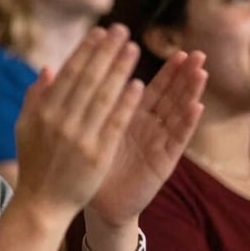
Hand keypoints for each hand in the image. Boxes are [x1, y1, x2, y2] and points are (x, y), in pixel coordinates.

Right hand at [14, 26, 142, 226]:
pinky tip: (138, 84)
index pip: (68, 72)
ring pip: (103, 96)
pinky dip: (125, 103)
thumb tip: (49, 68)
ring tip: (133, 49)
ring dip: (119, 70)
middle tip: (122, 31)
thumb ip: (35, 97)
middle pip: (88, 79)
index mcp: (42, 111)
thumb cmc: (34, 162)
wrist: (42, 203)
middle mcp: (60, 120)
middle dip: (106, 51)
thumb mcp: (24, 127)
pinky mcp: (97, 155)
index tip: (100, 32)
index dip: (86, 50)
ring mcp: (79, 137)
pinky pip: (114, 123)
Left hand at [88, 50, 206, 227]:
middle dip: (180, 74)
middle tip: (195, 52)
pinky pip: (176, 140)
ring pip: (176, 112)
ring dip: (189, 92)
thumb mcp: (77, 127)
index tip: (170, 48)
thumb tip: (49, 68)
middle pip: (167, 95)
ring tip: (200, 70)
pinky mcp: (162, 161)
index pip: (143, 85)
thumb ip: (71, 99)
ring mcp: (155, 142)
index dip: (155, 69)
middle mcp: (144, 126)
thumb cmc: (85, 163)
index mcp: (126, 115)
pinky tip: (196, 106)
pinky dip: (187, 122)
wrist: (93, 202)